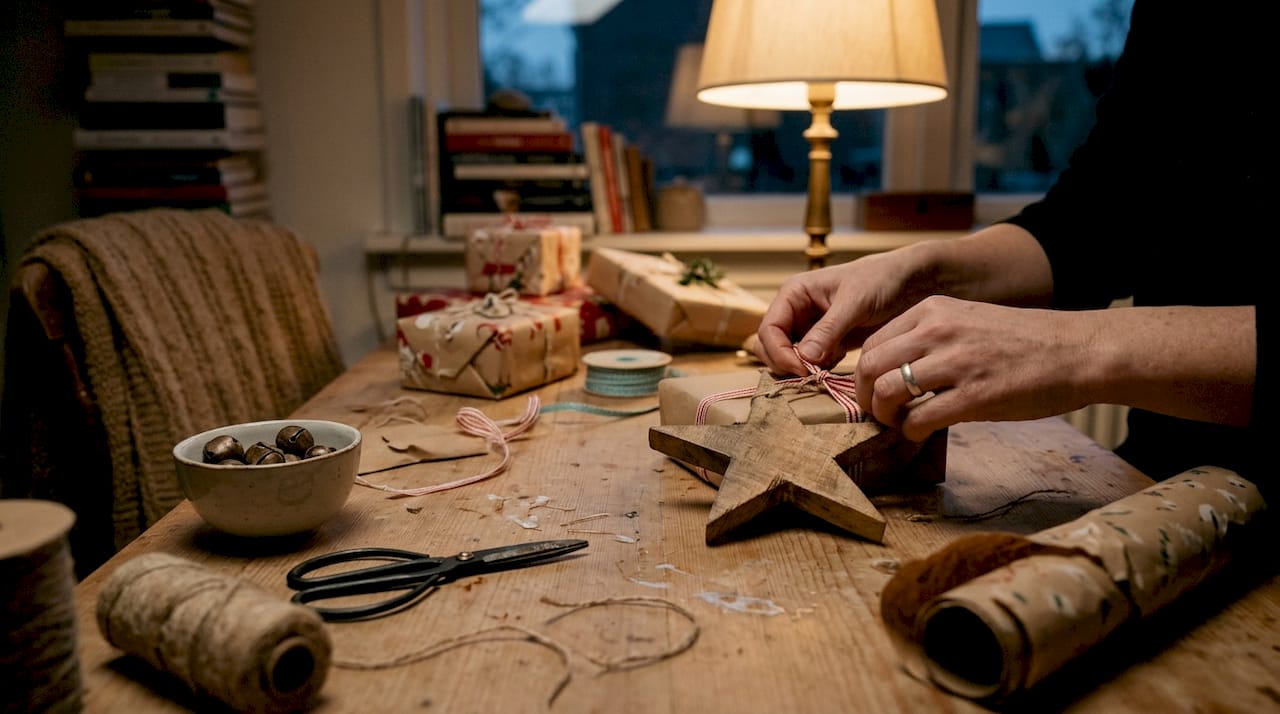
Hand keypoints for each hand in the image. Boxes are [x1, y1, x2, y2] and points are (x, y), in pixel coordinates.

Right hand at [754, 250, 917, 376]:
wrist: (908, 282)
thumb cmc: (880, 280)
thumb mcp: (854, 302)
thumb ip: (828, 330)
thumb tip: (805, 358)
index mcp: (794, 294)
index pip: (769, 330)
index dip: (779, 352)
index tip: (802, 369)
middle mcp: (795, 312)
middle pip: (769, 347)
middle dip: (785, 363)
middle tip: (811, 374)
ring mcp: (808, 329)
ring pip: (786, 358)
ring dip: (800, 369)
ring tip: (826, 368)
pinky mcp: (824, 344)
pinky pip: (809, 364)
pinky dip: (817, 371)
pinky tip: (837, 364)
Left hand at [854, 295, 1093, 440]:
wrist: (1079, 351)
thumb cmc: (1025, 342)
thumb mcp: (969, 320)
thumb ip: (930, 338)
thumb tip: (893, 370)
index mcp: (933, 310)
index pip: (873, 342)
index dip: (863, 373)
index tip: (872, 391)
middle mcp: (939, 331)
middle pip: (869, 366)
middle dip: (864, 397)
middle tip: (878, 413)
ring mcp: (956, 363)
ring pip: (886, 391)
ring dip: (885, 416)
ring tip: (899, 424)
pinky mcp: (975, 397)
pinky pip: (919, 418)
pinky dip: (910, 432)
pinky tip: (920, 433)